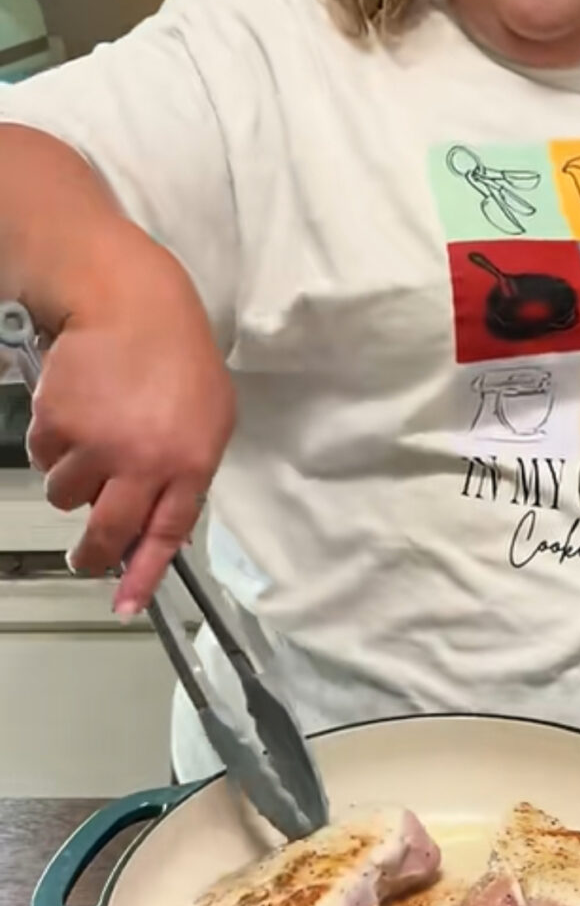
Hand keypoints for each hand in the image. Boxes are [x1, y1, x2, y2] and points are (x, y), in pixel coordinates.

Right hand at [26, 254, 234, 614]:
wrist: (129, 299)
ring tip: (92, 440)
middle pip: (109, 533)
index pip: (167, 535)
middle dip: (92, 555)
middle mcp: (144, 461)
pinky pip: (43, 457)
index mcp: (191, 462)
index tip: (126, 605)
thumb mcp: (209, 415)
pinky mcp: (58, 423)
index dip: (143, 576)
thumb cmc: (176, 354)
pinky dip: (52, 443)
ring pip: (67, 497)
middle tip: (84, 558)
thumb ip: (189, 470)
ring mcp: (98, 444)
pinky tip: (74, 410)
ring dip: (73, 480)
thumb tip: (162, 524)